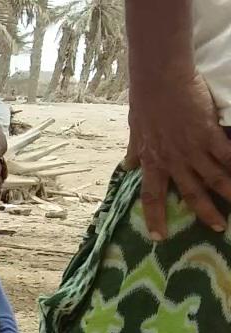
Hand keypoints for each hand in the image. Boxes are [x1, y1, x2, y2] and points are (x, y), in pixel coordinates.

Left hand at [124, 73, 230, 238]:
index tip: (159, 237)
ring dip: (229, 194)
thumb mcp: (135, 131)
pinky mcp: (209, 133)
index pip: (151, 196)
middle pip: (191, 192)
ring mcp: (192, 147)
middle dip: (205, 212)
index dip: (155, 217)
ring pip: (214, 178)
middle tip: (218, 228)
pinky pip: (227, 155)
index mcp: (152, 161)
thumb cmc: (146, 102)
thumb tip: (127, 166)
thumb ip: (135, 151)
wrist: (159, 79)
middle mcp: (172, 159)